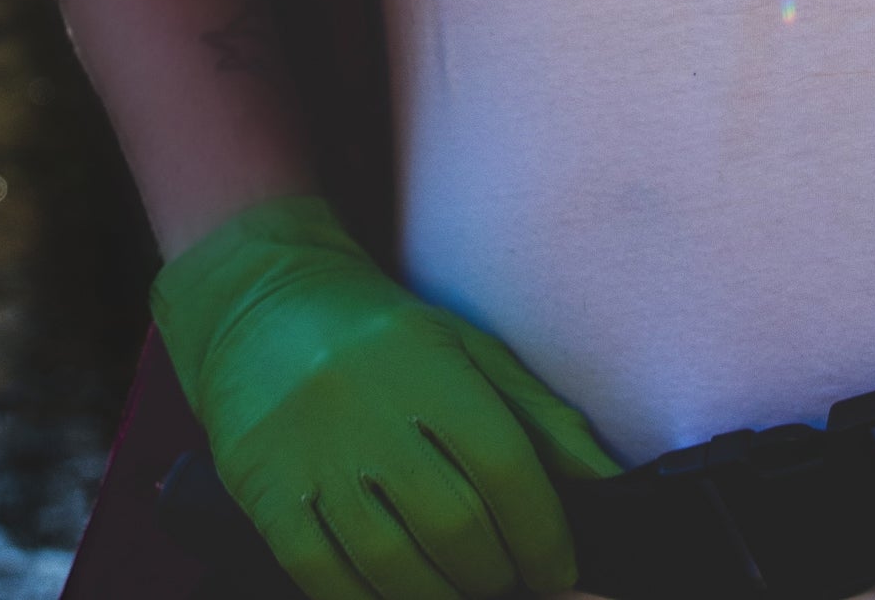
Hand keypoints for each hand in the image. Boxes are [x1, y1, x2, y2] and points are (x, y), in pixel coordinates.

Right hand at [151, 195, 620, 599]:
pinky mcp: (265, 491)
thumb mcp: (469, 351)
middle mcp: (370, 409)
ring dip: (442, 596)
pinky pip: (322, 576)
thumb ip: (540, 417)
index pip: (504, 466)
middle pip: (453, 525)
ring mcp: (312, 455)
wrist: (265, 304)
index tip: (561, 570)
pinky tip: (397, 595)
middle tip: (507, 580)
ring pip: (392, 564)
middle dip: (495, 574)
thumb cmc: (386, 338)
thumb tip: (609, 483)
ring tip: (461, 589)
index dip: (543, 532)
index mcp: (429, 366)